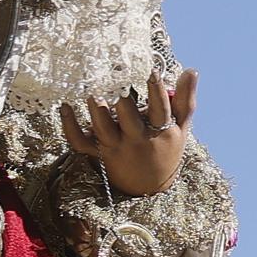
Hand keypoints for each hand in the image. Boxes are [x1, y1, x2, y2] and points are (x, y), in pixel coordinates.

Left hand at [71, 68, 197, 196]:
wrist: (150, 186)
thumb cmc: (166, 148)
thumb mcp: (181, 127)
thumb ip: (184, 99)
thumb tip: (191, 70)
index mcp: (160, 132)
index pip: (160, 109)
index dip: (156, 90)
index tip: (151, 71)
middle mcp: (138, 140)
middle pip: (128, 119)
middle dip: (121, 100)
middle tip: (113, 78)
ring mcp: (116, 148)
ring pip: (103, 129)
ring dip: (96, 110)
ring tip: (91, 91)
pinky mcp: (98, 154)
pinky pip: (79, 142)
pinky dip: (69, 126)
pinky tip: (64, 106)